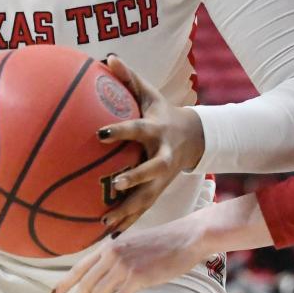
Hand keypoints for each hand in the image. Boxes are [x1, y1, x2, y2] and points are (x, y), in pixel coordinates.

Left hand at [53, 217, 205, 292]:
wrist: (187, 236)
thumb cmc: (164, 241)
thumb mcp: (134, 243)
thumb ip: (118, 255)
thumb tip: (107, 271)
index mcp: (110, 245)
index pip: (81, 266)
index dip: (66, 282)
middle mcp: (113, 254)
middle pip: (86, 284)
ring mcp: (124, 265)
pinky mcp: (137, 277)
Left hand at [98, 55, 204, 233]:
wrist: (193, 137)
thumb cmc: (162, 112)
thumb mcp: (149, 93)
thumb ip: (128, 77)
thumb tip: (108, 57)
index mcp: (156, 131)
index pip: (137, 129)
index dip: (121, 131)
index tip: (100, 133)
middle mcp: (161, 156)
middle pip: (150, 170)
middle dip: (134, 178)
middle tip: (114, 184)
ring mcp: (162, 177)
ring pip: (146, 196)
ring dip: (127, 210)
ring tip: (105, 221)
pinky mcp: (159, 191)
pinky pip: (142, 209)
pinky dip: (127, 222)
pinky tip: (107, 235)